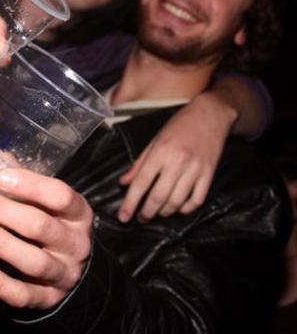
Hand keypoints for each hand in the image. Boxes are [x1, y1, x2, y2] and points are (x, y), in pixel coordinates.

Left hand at [0, 169, 92, 309]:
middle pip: (40, 226)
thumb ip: (19, 176)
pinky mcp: (47, 299)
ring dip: (0, 243)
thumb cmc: (55, 223)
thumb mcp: (48, 201)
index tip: (1, 177)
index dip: (31, 186)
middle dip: (3, 211)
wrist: (76, 272)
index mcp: (77, 213)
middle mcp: (74, 243)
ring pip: (32, 261)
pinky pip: (23, 294)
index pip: (60, 196)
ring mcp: (62, 273)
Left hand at [117, 92, 236, 222]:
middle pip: (158, 197)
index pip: (140, 183)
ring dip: (164, 213)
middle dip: (147, 213)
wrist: (209, 115)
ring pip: (177, 202)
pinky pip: (196, 200)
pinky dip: (185, 209)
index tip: (123, 217)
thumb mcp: (154, 140)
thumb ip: (139, 163)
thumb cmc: (178, 126)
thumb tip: (123, 183)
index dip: (130, 203)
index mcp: (160, 152)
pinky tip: (177, 209)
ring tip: (157, 213)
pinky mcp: (209, 174)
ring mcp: (194, 169)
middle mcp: (177, 162)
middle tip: (141, 219)